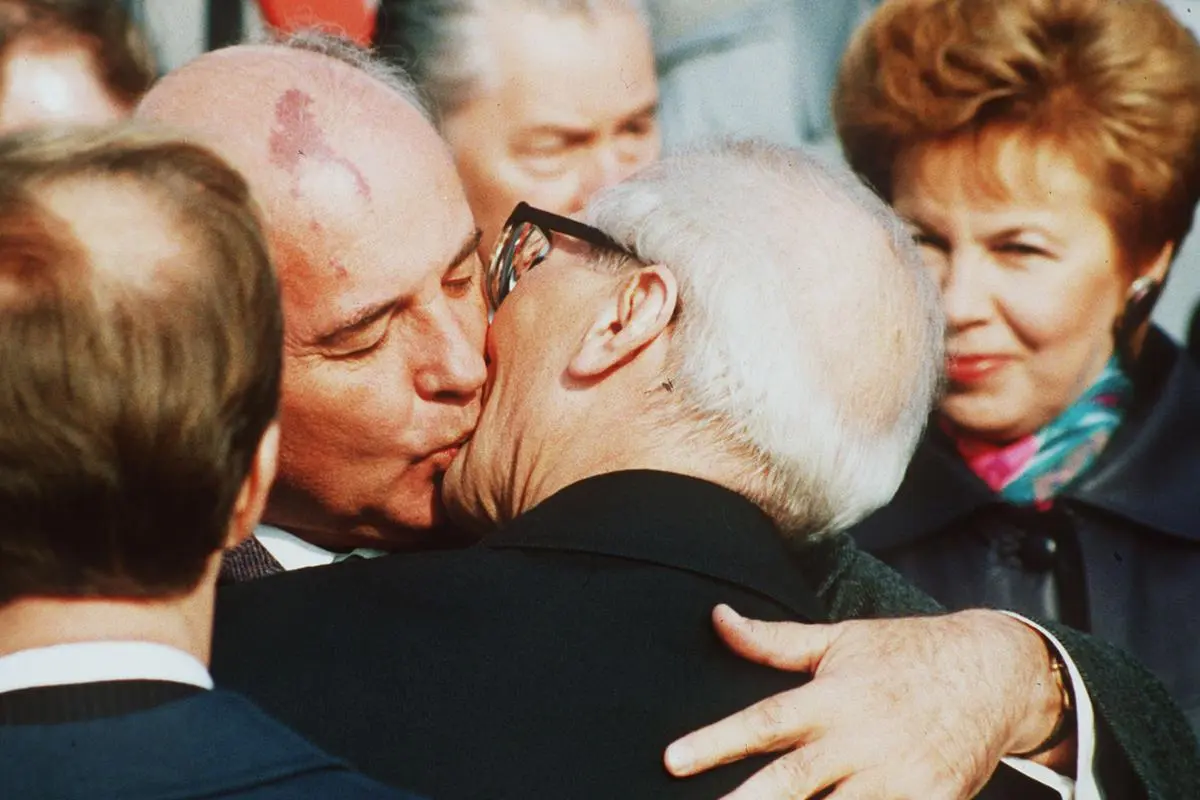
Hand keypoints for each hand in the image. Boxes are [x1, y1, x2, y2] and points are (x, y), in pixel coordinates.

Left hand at [664, 605, 1066, 798]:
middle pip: (792, 784)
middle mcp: (861, 743)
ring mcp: (897, 781)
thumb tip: (718, 617)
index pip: (765, 722)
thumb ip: (775, 640)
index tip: (672, 760)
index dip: (717, 742)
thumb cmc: (907, 653)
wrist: (995, 675)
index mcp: (834, 698)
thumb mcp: (840, 639)